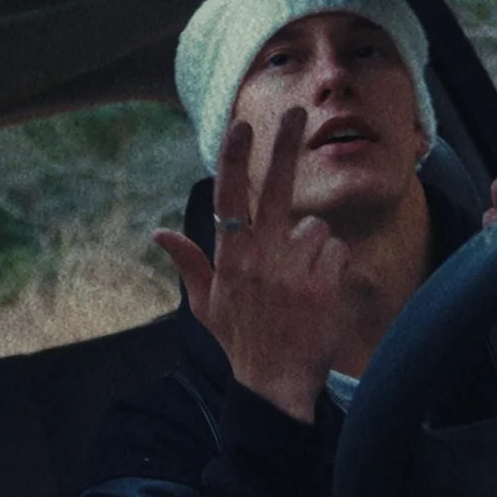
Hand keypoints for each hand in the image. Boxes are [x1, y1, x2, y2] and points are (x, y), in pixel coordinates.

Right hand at [155, 107, 348, 421]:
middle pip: (277, 187)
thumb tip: (159, 232)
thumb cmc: (241, 344)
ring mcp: (295, 268)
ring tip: (302, 285)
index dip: (236, 157)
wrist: (275, 387)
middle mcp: (261, 256)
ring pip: (316, 230)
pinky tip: (321, 295)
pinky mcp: (325, 283)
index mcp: (231, 257)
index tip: (242, 124)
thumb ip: (188, 264)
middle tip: (296, 109)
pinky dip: (333, 269)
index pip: (230, 196)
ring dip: (313, 249)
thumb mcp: (206, 307)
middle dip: (284, 144)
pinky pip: (337, 253)